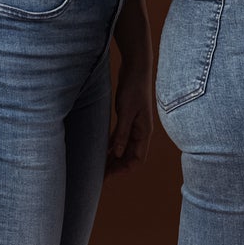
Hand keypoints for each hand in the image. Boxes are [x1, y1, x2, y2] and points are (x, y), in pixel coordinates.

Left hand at [106, 48, 153, 174]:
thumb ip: (122, 133)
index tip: (109, 175)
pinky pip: (120, 137)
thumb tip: (117, 153)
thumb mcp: (126, 111)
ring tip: (100, 165)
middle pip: (130, 156)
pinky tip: (102, 149)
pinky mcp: (127, 118)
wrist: (136, 69)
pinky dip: (112, 144)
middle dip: (117, 166)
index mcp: (144, 132)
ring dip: (113, 157)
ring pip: (124, 147)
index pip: (137, 159)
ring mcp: (134, 125)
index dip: (124, 169)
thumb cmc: (134, 88)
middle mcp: (141, 131)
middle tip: (100, 174)